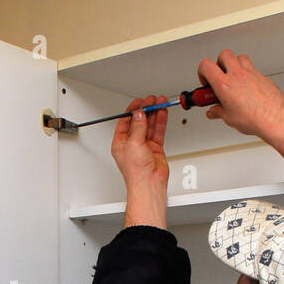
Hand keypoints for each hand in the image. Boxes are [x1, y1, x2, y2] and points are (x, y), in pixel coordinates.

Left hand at [111, 96, 169, 227]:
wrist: (149, 183)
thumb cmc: (136, 171)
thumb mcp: (133, 144)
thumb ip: (138, 127)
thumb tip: (139, 115)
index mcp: (120, 142)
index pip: (125, 121)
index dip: (132, 110)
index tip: (139, 101)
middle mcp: (132, 143)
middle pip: (139, 121)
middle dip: (145, 110)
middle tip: (152, 100)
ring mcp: (144, 145)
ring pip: (150, 125)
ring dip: (154, 113)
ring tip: (159, 102)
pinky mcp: (155, 148)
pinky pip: (158, 131)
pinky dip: (160, 121)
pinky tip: (162, 112)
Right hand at [197, 51, 283, 169]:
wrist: (274, 119)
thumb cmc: (254, 119)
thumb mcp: (229, 118)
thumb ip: (218, 112)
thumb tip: (214, 111)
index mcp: (225, 84)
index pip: (206, 66)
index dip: (202, 72)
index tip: (205, 82)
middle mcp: (238, 75)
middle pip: (224, 55)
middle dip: (219, 63)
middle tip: (219, 76)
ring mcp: (251, 73)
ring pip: (239, 57)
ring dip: (234, 64)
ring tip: (233, 78)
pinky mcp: (262, 76)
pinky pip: (252, 67)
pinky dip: (247, 73)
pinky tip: (246, 86)